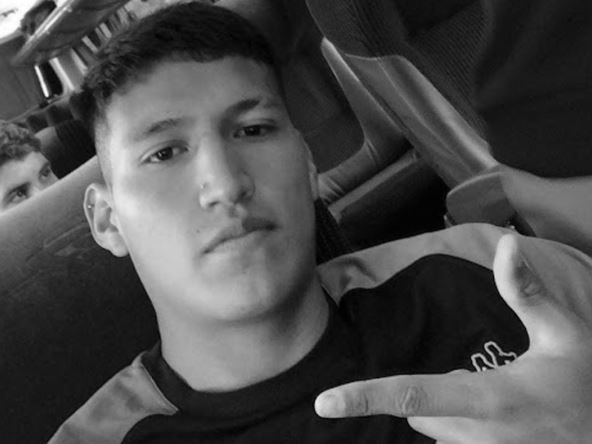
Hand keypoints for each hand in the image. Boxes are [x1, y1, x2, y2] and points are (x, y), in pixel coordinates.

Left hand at [315, 234, 591, 442]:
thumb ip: (527, 292)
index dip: (366, 397)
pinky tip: (500, 420)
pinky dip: (462, 427)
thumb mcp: (565, 335)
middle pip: (417, 411)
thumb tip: (507, 242)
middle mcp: (479, 436)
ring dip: (447, 410)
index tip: (324, 404)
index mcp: (493, 400)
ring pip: (434, 429)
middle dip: (428, 394)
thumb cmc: (590, 386)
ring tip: (498, 400)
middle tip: (482, 376)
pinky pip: (453, 442)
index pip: (415, 397)